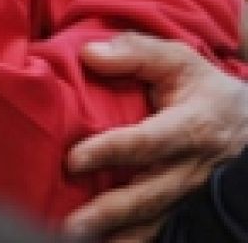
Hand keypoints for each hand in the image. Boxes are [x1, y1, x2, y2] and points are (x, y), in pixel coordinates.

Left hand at [63, 34, 247, 240]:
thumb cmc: (205, 89)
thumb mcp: (179, 60)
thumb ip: (135, 52)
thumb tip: (89, 54)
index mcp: (190, 129)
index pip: (145, 143)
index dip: (109, 152)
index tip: (73, 160)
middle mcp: (191, 169)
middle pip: (147, 195)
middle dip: (108, 212)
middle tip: (70, 225)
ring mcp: (191, 195)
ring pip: (154, 221)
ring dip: (119, 236)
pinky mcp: (187, 209)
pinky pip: (162, 231)